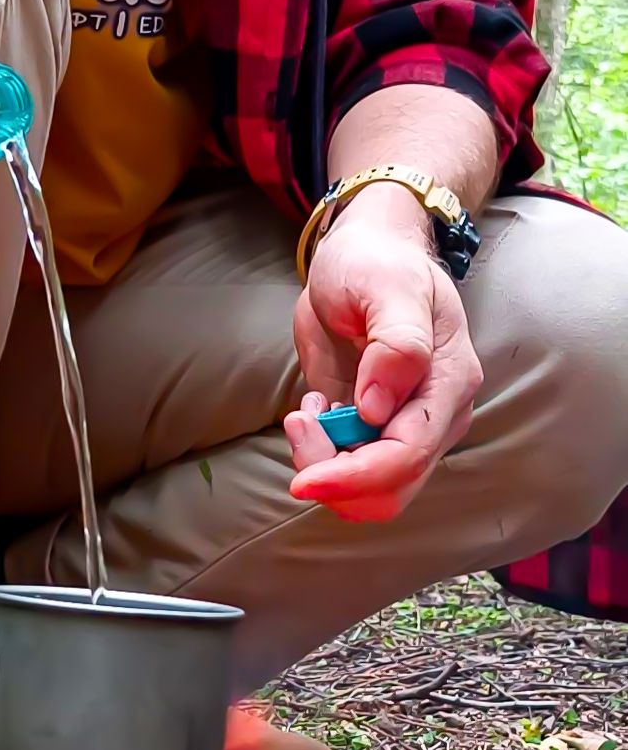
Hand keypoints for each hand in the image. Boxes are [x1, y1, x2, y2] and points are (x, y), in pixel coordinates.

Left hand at [285, 188, 482, 521]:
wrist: (366, 255)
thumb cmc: (376, 261)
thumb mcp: (386, 284)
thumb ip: (395, 343)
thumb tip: (377, 408)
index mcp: (448, 383)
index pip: (407, 455)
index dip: (353, 476)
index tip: (303, 476)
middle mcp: (438, 417)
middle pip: (390, 490)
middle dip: (335, 477)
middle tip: (300, 421)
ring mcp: (410, 430)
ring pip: (370, 493)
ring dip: (325, 468)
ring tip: (308, 411)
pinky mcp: (379, 435)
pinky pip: (351, 474)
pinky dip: (322, 457)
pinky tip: (317, 409)